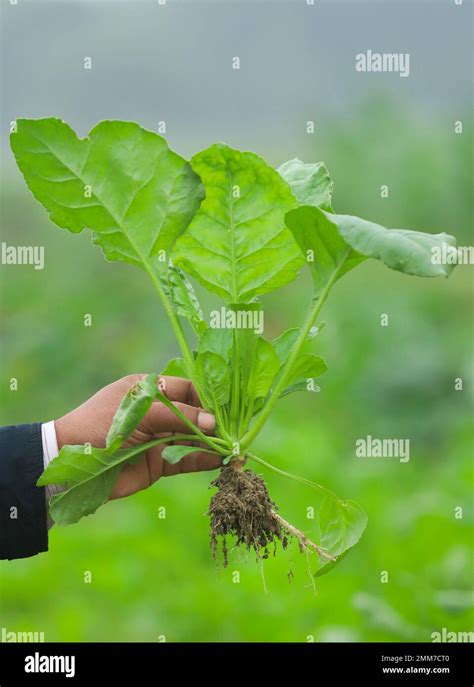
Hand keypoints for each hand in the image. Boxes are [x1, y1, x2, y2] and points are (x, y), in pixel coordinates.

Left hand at [54, 374, 219, 499]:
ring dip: (213, 443)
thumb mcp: (141, 413)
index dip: (207, 397)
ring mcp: (159, 438)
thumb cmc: (101, 425)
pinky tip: (221, 461)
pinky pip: (187, 459)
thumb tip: (212, 422)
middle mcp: (157, 413)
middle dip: (215, 422)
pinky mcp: (160, 463)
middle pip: (195, 415)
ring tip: (235, 448)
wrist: (72, 465)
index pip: (187, 388)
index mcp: (149, 390)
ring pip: (194, 438)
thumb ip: (178, 417)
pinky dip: (204, 460)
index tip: (226, 406)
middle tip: (235, 430)